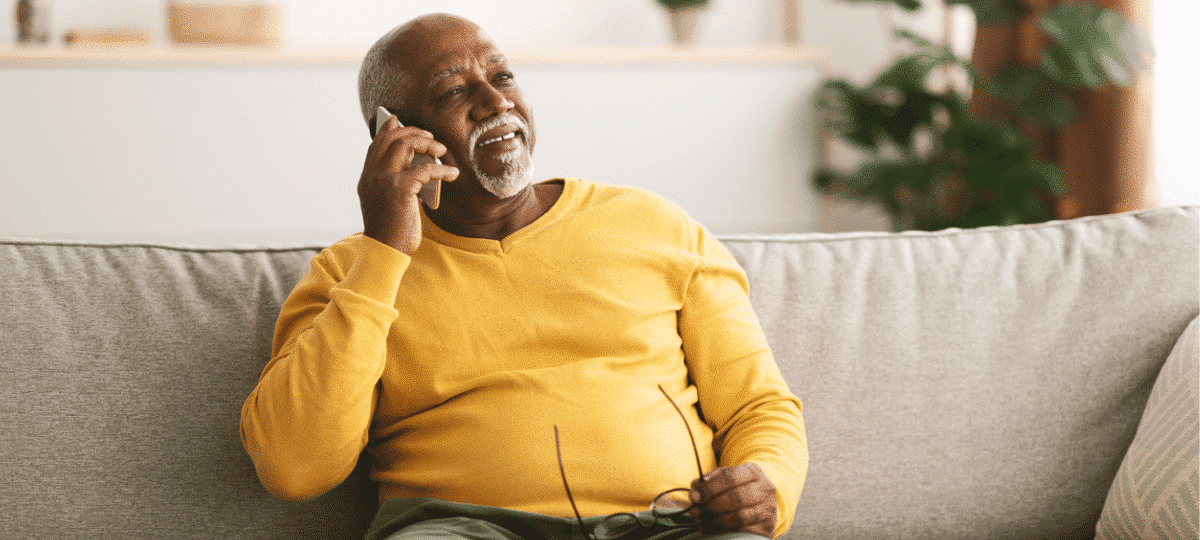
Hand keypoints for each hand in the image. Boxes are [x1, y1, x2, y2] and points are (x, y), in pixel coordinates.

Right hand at [358, 114, 457, 253]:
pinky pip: (425, 169)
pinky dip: (442, 169)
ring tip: (441, 150)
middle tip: (430, 137)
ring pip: (405, 144)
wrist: (385, 251)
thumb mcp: (391, 202)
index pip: (375, 145)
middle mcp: (372, 175)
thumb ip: (399, 183)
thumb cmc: (392, 231)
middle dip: (413, 132)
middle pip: (391, 138)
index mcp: (367, 178)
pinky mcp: (399, 189)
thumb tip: (420, 167)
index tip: (398, 120)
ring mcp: (383, 180)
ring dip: (427, 143)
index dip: (387, 130)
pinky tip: (452, 173)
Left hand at [688, 463, 776, 537]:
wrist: (762, 498)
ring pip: (740, 516)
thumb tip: (695, 490)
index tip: (694, 495)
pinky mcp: (767, 526)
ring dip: (716, 520)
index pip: (730, 477)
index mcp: (753, 471)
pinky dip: (725, 531)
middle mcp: (765, 489)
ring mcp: (768, 508)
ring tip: (702, 520)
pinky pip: (744, 531)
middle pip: (736, 497)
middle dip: (711, 505)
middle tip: (695, 510)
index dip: (710, 487)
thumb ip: (709, 481)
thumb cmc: (738, 486)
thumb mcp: (726, 477)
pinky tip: (713, 528)